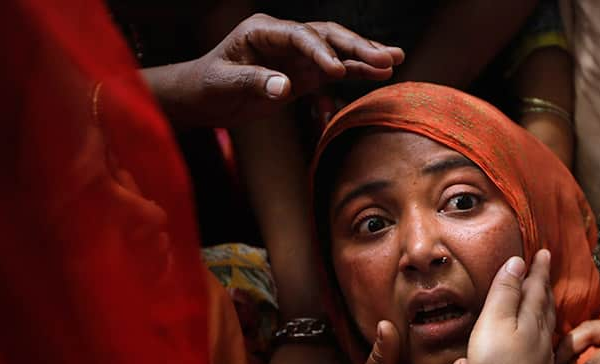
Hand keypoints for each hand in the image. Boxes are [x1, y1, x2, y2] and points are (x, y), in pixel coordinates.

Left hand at [145, 14, 403, 126]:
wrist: (204, 96)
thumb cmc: (210, 85)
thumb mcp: (226, 84)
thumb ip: (254, 83)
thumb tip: (284, 87)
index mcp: (263, 31)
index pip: (300, 35)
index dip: (321, 51)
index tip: (338, 71)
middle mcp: (285, 37)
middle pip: (327, 36)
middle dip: (356, 47)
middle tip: (385, 58)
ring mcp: (297, 55)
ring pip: (336, 50)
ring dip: (365, 56)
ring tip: (395, 60)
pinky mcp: (304, 74)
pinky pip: (334, 72)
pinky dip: (356, 75)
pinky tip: (379, 77)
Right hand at [467, 250, 554, 363]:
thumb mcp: (494, 320)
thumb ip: (505, 291)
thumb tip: (518, 262)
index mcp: (529, 319)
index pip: (535, 287)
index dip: (538, 270)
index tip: (544, 252)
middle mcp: (541, 337)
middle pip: (545, 306)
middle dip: (545, 286)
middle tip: (547, 271)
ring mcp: (543, 360)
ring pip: (549, 327)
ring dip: (548, 310)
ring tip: (548, 301)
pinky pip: (547, 348)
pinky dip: (546, 335)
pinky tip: (544, 342)